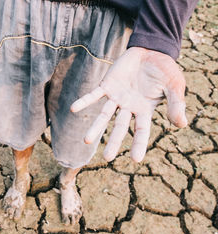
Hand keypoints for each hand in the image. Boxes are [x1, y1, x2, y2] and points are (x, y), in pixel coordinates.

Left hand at [71, 47, 187, 161]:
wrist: (151, 50)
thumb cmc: (164, 70)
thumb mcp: (175, 85)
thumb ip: (176, 104)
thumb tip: (182, 125)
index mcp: (145, 110)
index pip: (142, 131)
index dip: (139, 144)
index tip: (135, 160)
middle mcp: (128, 107)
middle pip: (120, 127)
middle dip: (114, 142)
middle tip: (107, 158)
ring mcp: (116, 97)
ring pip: (104, 115)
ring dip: (95, 127)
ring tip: (86, 141)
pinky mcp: (106, 85)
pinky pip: (93, 95)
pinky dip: (84, 101)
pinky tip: (73, 109)